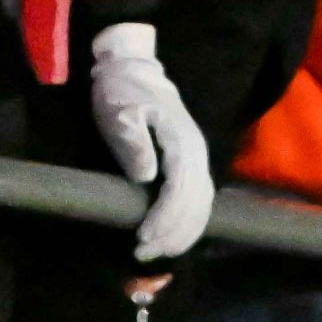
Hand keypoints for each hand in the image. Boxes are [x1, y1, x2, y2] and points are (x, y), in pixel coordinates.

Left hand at [88, 22, 213, 260]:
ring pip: (201, 205)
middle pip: (195, 204)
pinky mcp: (190, 162)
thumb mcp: (119, 111)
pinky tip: (171, 236)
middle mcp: (197, 154)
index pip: (180, 190)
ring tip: (156, 252)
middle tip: (144, 253)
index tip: (142, 237)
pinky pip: (198, 199)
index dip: (164, 218)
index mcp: (181, 142)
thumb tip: (147, 177)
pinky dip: (188, 222)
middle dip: (172, 233)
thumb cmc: (122, 91)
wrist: (131, 68)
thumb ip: (133, 142)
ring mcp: (197, 158)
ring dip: (182, 233)